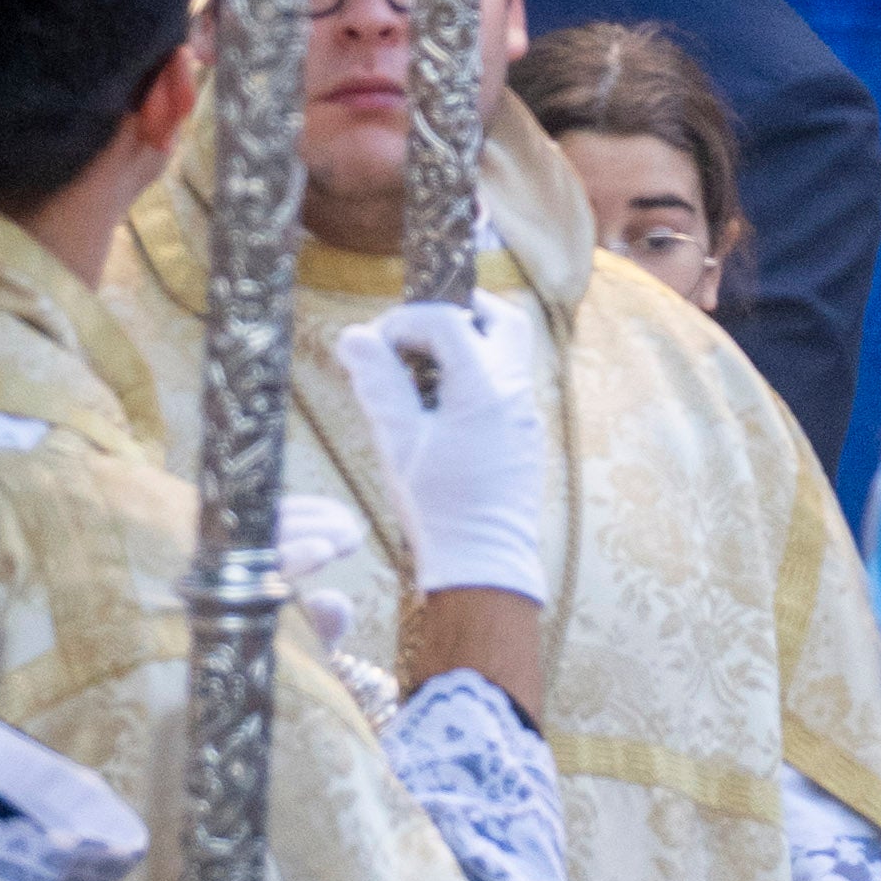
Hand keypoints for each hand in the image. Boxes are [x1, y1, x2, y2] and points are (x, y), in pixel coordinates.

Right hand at [330, 296, 553, 608]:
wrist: (483, 567)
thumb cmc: (437, 508)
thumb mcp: (398, 444)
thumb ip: (379, 384)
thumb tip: (354, 336)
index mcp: (484, 386)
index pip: (449, 320)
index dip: (407, 321)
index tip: (375, 342)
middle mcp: (514, 390)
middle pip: (501, 319)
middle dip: (459, 312)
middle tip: (418, 330)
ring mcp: (525, 414)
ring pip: (508, 351)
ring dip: (470, 345)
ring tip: (424, 369)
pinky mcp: (525, 436)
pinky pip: (507, 384)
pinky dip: (478, 376)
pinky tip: (442, 406)